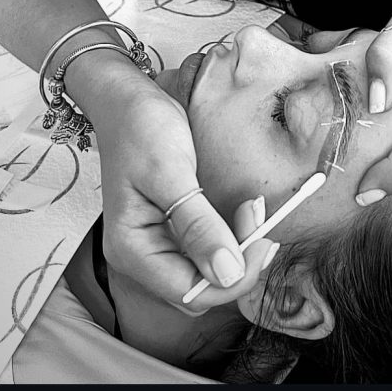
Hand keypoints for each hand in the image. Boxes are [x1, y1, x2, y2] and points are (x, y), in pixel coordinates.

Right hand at [90, 66, 276, 313]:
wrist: (129, 98)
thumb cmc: (140, 127)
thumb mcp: (170, 171)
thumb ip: (197, 225)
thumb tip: (227, 272)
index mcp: (131, 249)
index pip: (190, 292)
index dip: (232, 275)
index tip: (262, 235)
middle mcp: (141, 256)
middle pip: (200, 289)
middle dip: (239, 264)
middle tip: (262, 219)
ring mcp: (157, 243)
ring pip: (207, 273)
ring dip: (239, 251)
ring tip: (257, 214)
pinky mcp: (172, 229)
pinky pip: (206, 250)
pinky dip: (231, 238)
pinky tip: (246, 215)